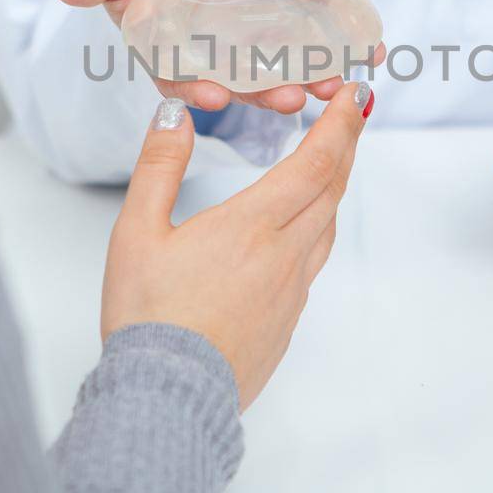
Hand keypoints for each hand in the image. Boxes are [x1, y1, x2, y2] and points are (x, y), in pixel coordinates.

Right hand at [54, 0, 368, 114]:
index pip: (177, 79)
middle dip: (263, 94)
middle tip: (290, 98)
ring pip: (279, 75)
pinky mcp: (282, 33)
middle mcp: (210, 62)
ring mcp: (250, 51)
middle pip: (237, 86)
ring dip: (307, 82)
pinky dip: (342, 51)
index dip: (193, 88)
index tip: (212, 94)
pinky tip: (371, 53)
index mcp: (165, 53)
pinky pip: (313, 48)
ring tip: (334, 86)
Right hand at [101, 81, 374, 408]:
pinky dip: (315, 229)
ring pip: (326, 227)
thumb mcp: (136, 233)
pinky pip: (312, 264)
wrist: (167, 397)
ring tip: (331, 163)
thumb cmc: (148, 316)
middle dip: (345, 146)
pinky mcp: (287, 323)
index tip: (356, 95)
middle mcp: (283, 256)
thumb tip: (173, 115)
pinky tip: (299, 230)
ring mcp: (291, 292)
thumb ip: (159, 167)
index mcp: (252, 227)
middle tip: (353, 114)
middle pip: (331, 189)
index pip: (314, 162)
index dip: (339, 124)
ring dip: (334, 187)